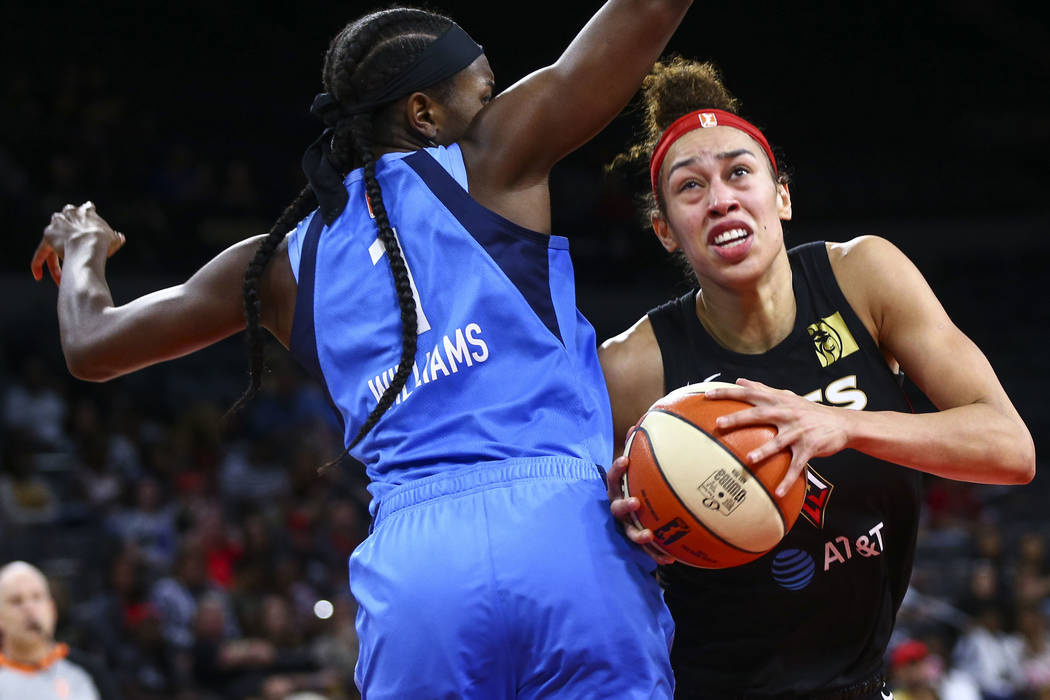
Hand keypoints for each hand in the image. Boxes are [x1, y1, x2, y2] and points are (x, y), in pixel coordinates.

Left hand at [31, 201, 124, 284]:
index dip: (87, 216)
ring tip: (60, 277)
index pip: (86, 209)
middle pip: (66, 221)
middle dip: (68, 233)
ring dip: (56, 259)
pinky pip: (41, 253)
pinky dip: (38, 264)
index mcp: (86, 211)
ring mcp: (57, 223)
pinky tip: (38, 276)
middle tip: (73, 251)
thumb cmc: (104, 242)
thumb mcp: (114, 239)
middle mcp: (69, 213)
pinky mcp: (47, 236)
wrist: (89, 245)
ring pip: (54, 241)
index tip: (89, 225)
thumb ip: (115, 237)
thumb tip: (119, 238)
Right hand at [607, 453, 675, 565]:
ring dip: (638, 534)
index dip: (617, 469)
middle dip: (625, 506)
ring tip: (649, 534)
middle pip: (617, 508)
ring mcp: (627, 526)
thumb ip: (637, 450)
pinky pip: (647, 550)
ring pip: (629, 532)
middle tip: (635, 502)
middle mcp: (619, 509)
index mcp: (618, 490)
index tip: (626, 459)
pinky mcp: (638, 541)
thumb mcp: (636, 469)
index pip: (613, 478)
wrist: (635, 513)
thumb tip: (640, 423)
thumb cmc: (638, 485)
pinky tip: (671, 557)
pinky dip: (658, 554)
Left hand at [705, 378, 850, 496]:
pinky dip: (788, 480)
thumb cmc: (808, 410)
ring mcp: (799, 431)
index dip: (728, 393)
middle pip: (759, 414)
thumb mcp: (787, 396)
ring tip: (750, 459)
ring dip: (765, 451)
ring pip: (779, 441)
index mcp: (779, 401)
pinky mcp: (810, 448)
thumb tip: (740, 381)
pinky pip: (797, 466)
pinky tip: (778, 493)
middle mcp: (787, 413)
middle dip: (739, 418)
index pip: (750, 393)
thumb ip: (763, 389)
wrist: (842, 423)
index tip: (707, 395)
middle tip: (719, 423)